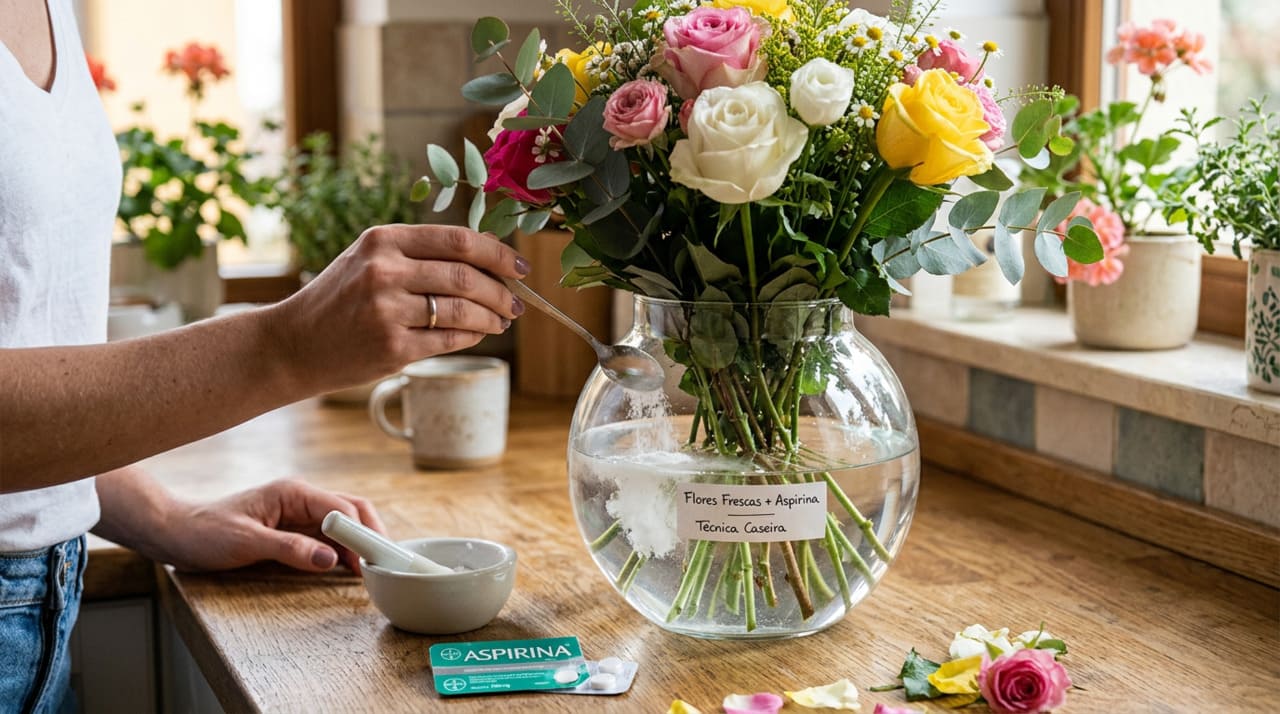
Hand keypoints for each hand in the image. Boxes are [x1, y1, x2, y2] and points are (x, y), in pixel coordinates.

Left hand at [163, 479, 385, 573]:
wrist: (175, 533)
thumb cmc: (204, 532)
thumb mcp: (246, 542)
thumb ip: (290, 549)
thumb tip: (330, 560)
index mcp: (293, 492)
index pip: (344, 508)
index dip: (364, 532)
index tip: (377, 556)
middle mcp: (301, 498)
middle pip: (352, 510)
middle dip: (371, 535)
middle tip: (385, 563)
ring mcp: (298, 513)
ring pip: (344, 525)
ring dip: (359, 545)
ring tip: (372, 570)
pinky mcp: (293, 529)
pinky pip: (328, 537)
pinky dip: (343, 552)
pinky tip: (348, 569)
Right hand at [268, 224, 530, 393]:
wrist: (293, 344)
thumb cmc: (339, 299)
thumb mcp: (369, 259)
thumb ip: (420, 252)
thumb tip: (489, 256)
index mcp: (383, 240)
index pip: (458, 240)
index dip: (498, 254)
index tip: (519, 267)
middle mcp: (385, 271)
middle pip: (467, 277)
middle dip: (502, 291)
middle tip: (518, 303)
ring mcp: (388, 311)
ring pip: (463, 311)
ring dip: (492, 317)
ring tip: (502, 321)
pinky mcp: (393, 347)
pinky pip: (450, 340)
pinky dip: (472, 336)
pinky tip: (477, 334)